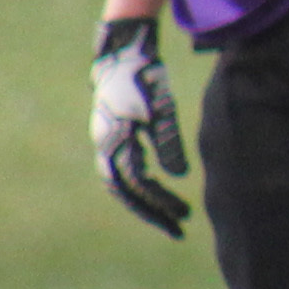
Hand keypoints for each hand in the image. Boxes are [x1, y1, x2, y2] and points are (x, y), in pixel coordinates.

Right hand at [89, 16, 187, 236]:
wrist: (123, 57)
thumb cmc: (145, 79)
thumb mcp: (162, 109)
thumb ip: (168, 142)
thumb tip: (178, 177)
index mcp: (116, 141)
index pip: (137, 183)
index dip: (160, 201)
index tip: (183, 215)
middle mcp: (105, 146)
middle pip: (124, 192)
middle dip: (151, 212)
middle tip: (178, 231)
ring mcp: (105, 143)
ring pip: (119, 184)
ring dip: (143, 203)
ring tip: (171, 218)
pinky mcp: (111, 138)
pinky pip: (120, 172)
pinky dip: (137, 187)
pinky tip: (158, 194)